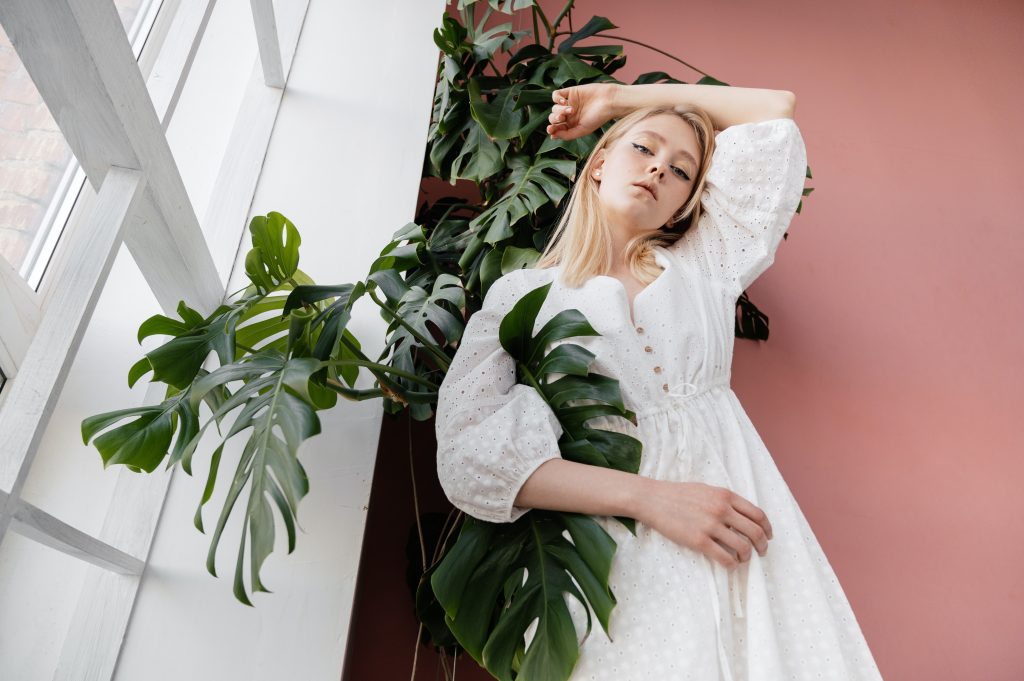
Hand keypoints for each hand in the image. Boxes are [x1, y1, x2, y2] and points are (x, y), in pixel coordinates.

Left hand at [546, 83, 619, 140]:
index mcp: (571, 125)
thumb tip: (552, 136)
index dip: (552, 129)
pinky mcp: (570, 92)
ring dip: (559, 110)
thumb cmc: (598, 118)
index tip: (550, 130)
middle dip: (555, 119)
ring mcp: (569, 103)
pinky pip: (556, 95)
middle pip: (553, 117)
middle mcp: (569, 115)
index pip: (557, 128)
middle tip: (562, 118)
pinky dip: (557, 98)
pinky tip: (564, 101)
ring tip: (571, 110)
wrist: (609, 101)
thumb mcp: (583, 130)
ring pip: (554, 107)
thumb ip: (568, 135)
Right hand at [636, 480, 772, 567]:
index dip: (767, 528)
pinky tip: (730, 564)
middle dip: (762, 545)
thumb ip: (725, 500)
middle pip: (755, 532)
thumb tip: (741, 515)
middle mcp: (722, 509)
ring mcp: (710, 526)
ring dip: (747, 556)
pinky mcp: (699, 541)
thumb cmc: (678, 494)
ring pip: (742, 546)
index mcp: (726, 496)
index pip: (758, 514)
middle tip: (761, 552)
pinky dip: (732, 564)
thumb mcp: (706, 490)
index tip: (768, 536)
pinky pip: (724, 557)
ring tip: (743, 559)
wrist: (653, 499)